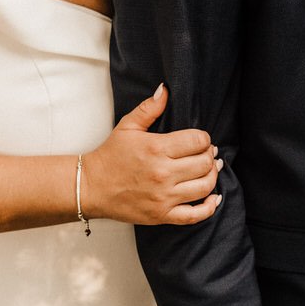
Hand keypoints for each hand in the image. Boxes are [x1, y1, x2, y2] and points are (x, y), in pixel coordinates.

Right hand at [80, 84, 222, 226]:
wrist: (91, 187)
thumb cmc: (110, 156)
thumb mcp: (127, 126)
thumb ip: (149, 108)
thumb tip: (165, 90)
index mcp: (156, 148)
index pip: (197, 141)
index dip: (204, 138)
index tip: (200, 140)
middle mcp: (163, 173)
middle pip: (204, 163)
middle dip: (210, 156)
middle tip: (207, 154)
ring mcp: (163, 197)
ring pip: (205, 187)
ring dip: (212, 177)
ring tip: (209, 171)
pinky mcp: (162, 215)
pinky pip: (195, 215)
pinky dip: (209, 207)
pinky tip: (213, 198)